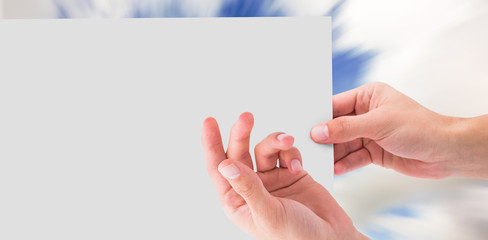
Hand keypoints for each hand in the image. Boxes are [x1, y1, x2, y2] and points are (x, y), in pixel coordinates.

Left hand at [202, 112, 366, 239]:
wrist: (332, 238)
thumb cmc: (297, 237)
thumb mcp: (268, 213)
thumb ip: (248, 188)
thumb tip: (226, 166)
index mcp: (238, 201)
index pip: (219, 168)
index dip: (212, 144)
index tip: (209, 122)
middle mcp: (252, 187)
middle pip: (240, 152)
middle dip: (242, 134)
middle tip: (246, 118)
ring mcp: (272, 180)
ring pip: (265, 149)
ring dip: (275, 142)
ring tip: (287, 142)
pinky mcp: (291, 173)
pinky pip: (286, 152)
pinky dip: (292, 153)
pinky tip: (298, 166)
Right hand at [311, 82, 487, 178]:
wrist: (446, 152)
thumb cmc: (419, 127)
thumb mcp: (378, 124)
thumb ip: (345, 128)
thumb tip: (318, 131)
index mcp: (368, 96)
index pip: (335, 105)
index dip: (319, 117)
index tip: (302, 126)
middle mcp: (366, 113)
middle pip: (336, 126)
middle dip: (324, 138)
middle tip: (307, 147)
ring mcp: (370, 133)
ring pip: (343, 144)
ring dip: (333, 153)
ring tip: (318, 162)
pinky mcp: (374, 152)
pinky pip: (353, 157)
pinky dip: (345, 163)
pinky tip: (335, 168)